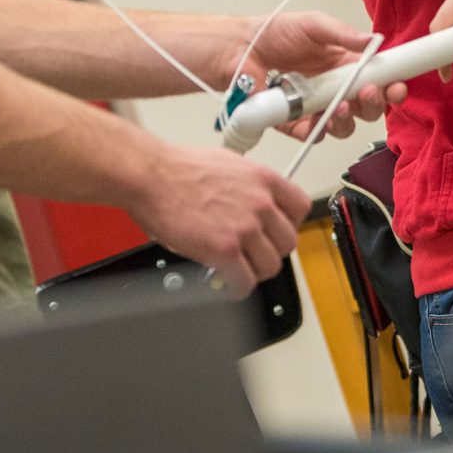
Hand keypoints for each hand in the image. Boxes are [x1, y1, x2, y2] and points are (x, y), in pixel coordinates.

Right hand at [129, 144, 312, 294]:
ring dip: (255, 272)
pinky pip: (245, 281)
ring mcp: (245, 228)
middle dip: (272, 251)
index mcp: (264, 180)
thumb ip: (249, 184)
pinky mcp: (224, 250)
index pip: (300, 208)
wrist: (152, 176)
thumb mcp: (228, 163)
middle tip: (255, 254)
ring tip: (240, 270)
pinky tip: (229, 285)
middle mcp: (260, 203)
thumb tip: (251, 199)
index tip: (277, 231)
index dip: (289, 224)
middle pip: (288, 242)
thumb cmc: (179, 167)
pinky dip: (238, 288)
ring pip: (270, 266)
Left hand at [235, 10, 403, 139]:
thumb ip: (342, 33)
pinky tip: (317, 121)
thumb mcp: (313, 24)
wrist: (239, 48)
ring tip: (339, 106)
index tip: (397, 86)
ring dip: (347, 120)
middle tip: (369, 93)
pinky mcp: (295, 123)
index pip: (377, 80)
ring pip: (344, 125)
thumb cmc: (275, 32)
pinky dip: (318, 131)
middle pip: (366, 107)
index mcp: (345, 65)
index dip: (391, 86)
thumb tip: (372, 40)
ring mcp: (316, 108)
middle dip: (373, 104)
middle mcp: (335, 89)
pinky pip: (313, 135)